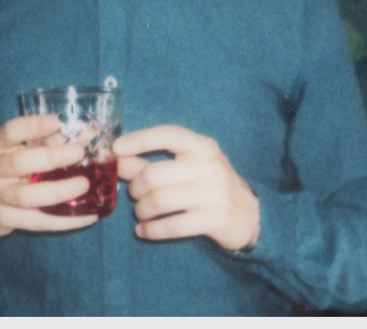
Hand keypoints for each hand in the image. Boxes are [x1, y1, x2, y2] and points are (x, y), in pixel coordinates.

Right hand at [0, 113, 97, 237]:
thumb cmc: (5, 168)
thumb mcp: (13, 150)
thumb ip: (43, 141)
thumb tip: (87, 133)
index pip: (10, 132)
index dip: (32, 126)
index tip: (56, 122)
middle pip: (18, 163)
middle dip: (50, 157)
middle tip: (78, 152)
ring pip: (26, 196)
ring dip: (57, 191)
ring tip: (83, 184)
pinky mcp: (6, 220)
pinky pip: (38, 222)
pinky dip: (64, 221)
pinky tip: (88, 216)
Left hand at [114, 124, 259, 251]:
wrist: (250, 214)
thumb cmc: (210, 184)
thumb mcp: (186, 167)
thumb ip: (151, 163)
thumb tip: (118, 160)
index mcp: (202, 146)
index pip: (168, 134)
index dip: (140, 140)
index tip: (116, 149)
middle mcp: (209, 165)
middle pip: (156, 173)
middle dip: (136, 186)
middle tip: (134, 194)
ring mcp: (214, 193)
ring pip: (161, 200)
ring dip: (142, 209)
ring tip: (140, 212)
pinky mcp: (214, 219)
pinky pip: (172, 225)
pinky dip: (151, 230)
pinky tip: (143, 231)